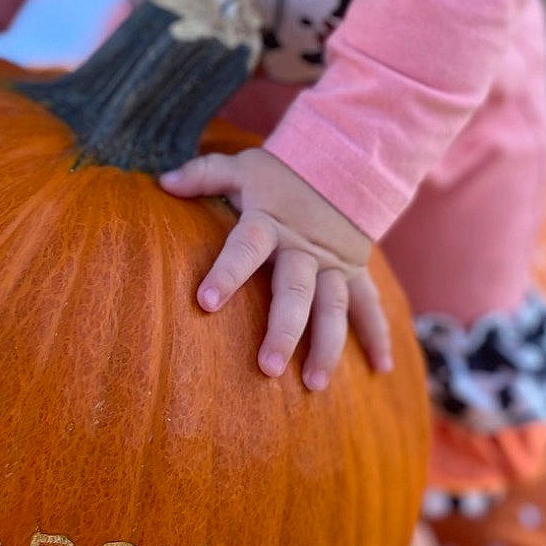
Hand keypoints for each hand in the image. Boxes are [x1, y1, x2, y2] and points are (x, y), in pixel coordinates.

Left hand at [158, 147, 393, 390]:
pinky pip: (369, 306)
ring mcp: (333, 264)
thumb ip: (204, 174)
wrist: (345, 160)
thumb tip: (164, 183)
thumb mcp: (243, 167)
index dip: (226, 272)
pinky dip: (377, 336)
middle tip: (268, 368)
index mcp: (269, 223)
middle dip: (284, 329)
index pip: (245, 248)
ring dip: (327, 347)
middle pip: (294, 291)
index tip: (205, 301)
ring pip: (333, 307)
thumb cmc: (282, 171)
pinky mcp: (354, 272)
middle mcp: (303, 249)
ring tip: (314, 385)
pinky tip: (380, 370)